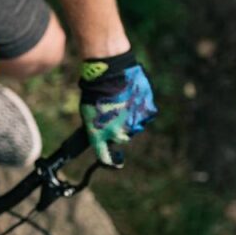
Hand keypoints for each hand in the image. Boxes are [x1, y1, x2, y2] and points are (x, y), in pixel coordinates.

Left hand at [78, 50, 157, 165]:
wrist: (109, 72)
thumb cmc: (94, 90)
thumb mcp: (88, 113)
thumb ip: (97, 128)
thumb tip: (105, 135)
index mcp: (99, 136)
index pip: (105, 158)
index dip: (112, 162)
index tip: (117, 162)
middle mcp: (117, 134)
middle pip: (122, 139)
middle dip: (120, 130)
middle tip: (115, 113)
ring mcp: (134, 124)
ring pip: (135, 126)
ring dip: (131, 118)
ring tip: (123, 100)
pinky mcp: (147, 112)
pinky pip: (146, 114)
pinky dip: (141, 108)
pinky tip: (133, 96)